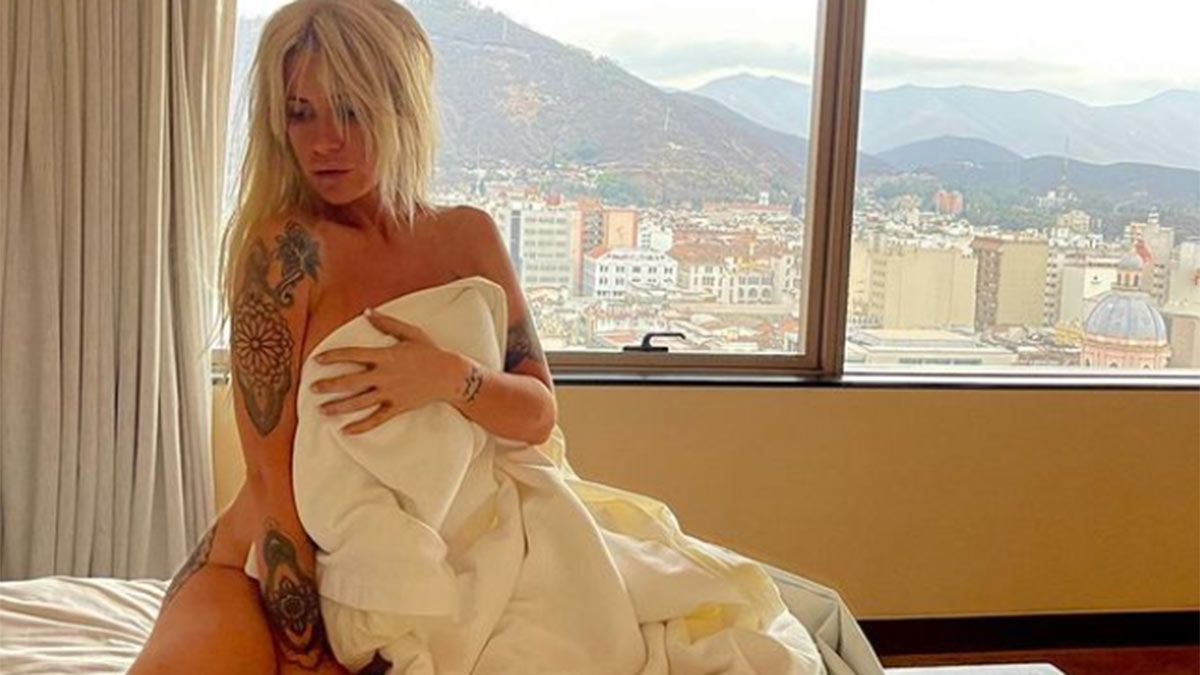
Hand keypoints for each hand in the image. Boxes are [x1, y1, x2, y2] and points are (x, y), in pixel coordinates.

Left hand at [309, 309, 462, 434]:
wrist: (449, 375)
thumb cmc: (430, 352)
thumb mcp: (410, 333)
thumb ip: (387, 323)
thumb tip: (367, 312)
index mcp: (384, 356)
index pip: (352, 355)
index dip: (333, 356)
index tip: (317, 360)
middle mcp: (384, 376)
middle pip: (350, 382)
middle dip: (329, 385)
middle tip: (312, 388)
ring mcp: (390, 393)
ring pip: (359, 402)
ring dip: (338, 407)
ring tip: (322, 410)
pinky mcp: (397, 407)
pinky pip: (376, 419)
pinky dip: (361, 426)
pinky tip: (346, 431)